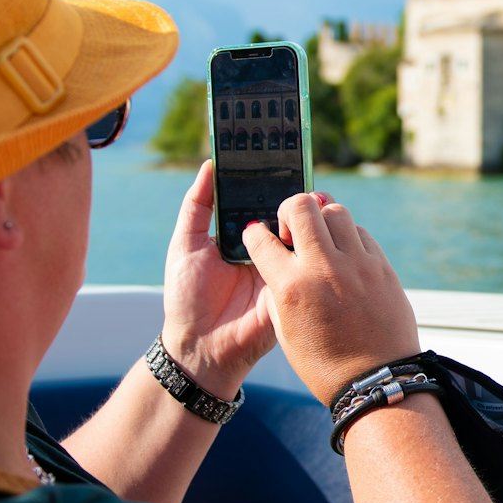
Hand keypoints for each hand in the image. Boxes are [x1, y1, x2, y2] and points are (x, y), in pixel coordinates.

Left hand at [161, 161, 317, 396]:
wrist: (201, 347)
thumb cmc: (187, 298)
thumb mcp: (185, 245)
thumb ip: (196, 206)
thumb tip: (210, 165)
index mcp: (245, 236)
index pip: (264, 202)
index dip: (272, 182)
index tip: (282, 155)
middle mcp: (268, 249)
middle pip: (288, 216)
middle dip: (297, 196)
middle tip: (303, 174)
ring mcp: (284, 268)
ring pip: (305, 235)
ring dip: (310, 217)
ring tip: (312, 197)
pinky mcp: (296, 288)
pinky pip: (311, 264)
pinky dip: (315, 247)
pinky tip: (317, 229)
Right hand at [243, 193, 420, 406]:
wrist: (376, 379)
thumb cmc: (325, 364)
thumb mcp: (286, 332)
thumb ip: (278, 290)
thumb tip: (279, 261)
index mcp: (292, 288)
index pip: (261, 239)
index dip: (254, 234)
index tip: (258, 235)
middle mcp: (323, 268)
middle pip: (301, 206)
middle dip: (289, 211)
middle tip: (293, 230)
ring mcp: (356, 264)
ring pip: (335, 211)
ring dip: (322, 220)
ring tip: (321, 240)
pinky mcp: (381, 266)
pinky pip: (361, 233)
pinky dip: (348, 237)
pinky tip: (344, 256)